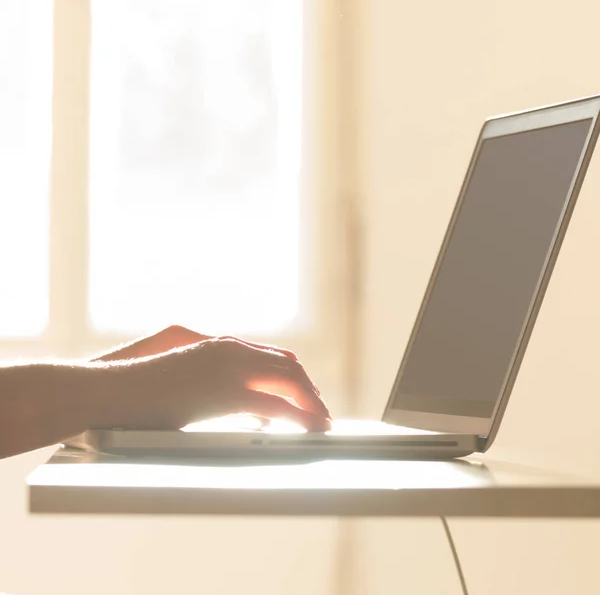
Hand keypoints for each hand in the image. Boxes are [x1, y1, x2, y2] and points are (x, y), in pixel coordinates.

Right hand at [96, 327, 330, 431]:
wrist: (107, 392)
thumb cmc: (133, 385)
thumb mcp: (175, 370)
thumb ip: (206, 374)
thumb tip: (230, 394)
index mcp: (218, 344)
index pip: (268, 357)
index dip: (289, 376)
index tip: (302, 393)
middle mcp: (230, 349)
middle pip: (284, 367)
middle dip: (307, 390)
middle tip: (320, 411)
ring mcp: (231, 368)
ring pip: (287, 382)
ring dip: (309, 403)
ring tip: (322, 422)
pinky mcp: (227, 394)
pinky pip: (276, 406)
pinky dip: (298, 416)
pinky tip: (307, 427)